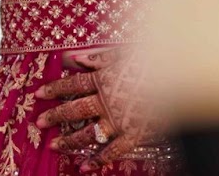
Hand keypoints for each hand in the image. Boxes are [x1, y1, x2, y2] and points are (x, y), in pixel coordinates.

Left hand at [35, 47, 163, 165]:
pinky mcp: (133, 134)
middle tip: (39, 122)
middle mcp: (106, 101)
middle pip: (74, 109)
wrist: (179, 76)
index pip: (72, 85)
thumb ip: (98, 58)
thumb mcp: (123, 53)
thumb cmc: (152, 61)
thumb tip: (74, 58)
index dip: (54, 89)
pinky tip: (84, 167)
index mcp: (102, 79)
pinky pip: (112, 150)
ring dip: (70, 140)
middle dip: (55, 116)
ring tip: (54, 145)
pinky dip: (98, 160)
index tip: (38, 94)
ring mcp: (119, 120)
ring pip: (88, 133)